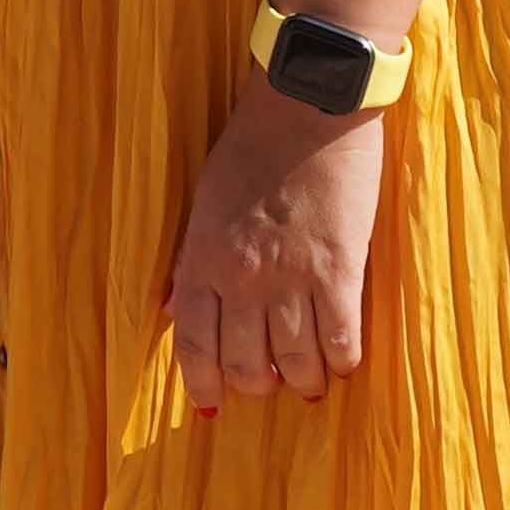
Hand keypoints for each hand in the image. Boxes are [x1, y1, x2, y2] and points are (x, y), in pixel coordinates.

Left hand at [161, 88, 382, 413]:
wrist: (307, 104)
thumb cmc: (252, 146)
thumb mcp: (203, 201)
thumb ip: (188, 260)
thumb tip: (168, 309)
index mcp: (203, 258)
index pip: (193, 344)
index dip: (203, 384)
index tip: (213, 405)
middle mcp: (242, 278)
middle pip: (245, 364)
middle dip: (257, 385)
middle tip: (271, 384)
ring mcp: (292, 277)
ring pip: (295, 363)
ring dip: (302, 382)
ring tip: (310, 382)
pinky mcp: (339, 269)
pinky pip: (340, 340)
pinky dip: (341, 361)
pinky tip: (342, 362)